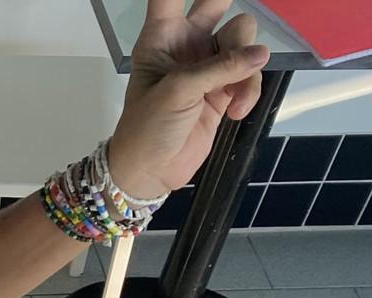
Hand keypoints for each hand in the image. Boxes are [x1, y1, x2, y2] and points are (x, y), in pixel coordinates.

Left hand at [108, 0, 269, 198]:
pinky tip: (236, 111)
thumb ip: (219, 67)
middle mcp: (186, 44)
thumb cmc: (147, 128)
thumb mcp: (177, 92)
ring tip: (231, 97)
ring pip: (242, 40)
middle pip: (215, 4)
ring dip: (245, 66)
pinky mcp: (225, 87)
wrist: (152, 171)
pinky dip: (249, 91)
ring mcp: (207, 65)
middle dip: (227, 3)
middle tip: (232, 27)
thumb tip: (261, 53)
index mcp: (161, 37)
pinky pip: (250, 73)